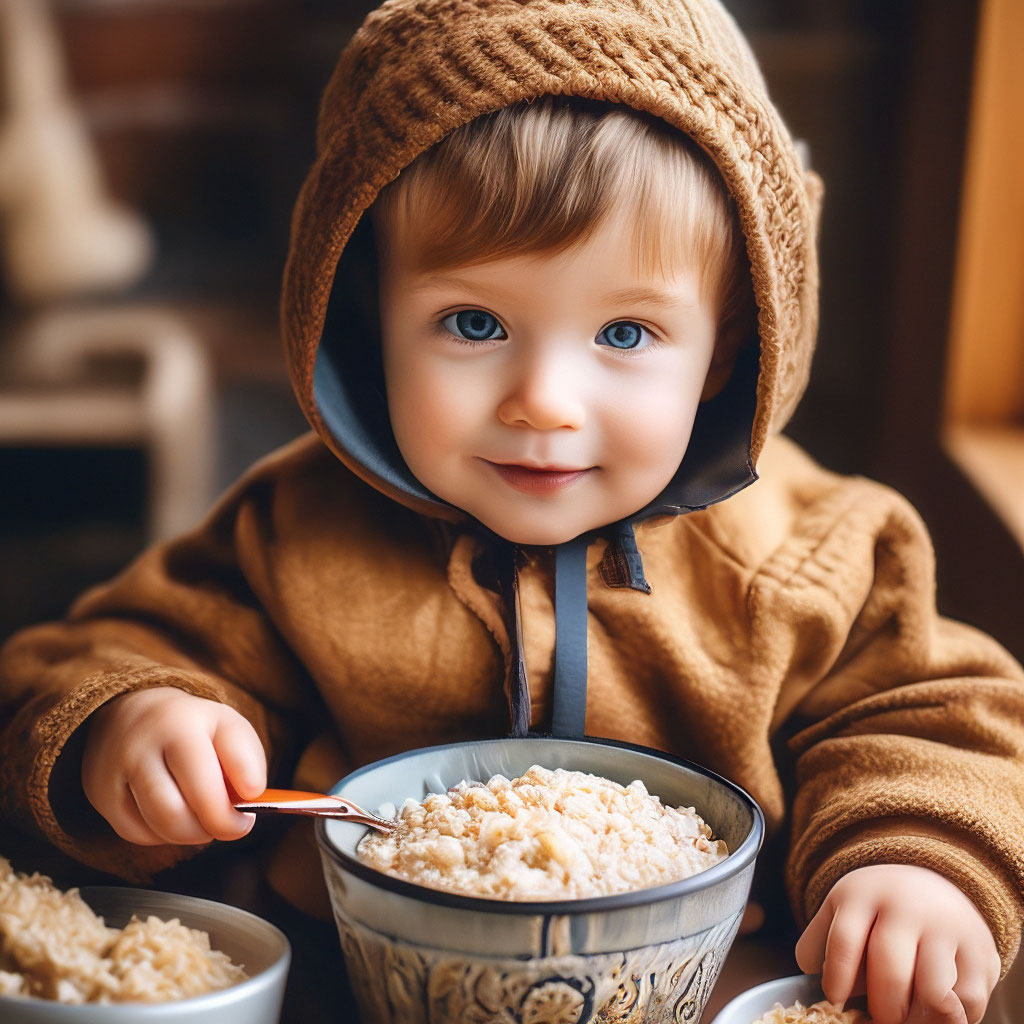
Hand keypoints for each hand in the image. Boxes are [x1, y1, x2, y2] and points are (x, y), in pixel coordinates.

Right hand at [82, 686, 266, 845]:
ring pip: (156, 828)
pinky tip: (175, 815)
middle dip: (210, 829)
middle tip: (229, 825)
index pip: (205, 787)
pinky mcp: (99, 794)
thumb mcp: (226, 725)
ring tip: (205, 818)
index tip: (246, 818)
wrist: (132, 711)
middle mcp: (139, 747)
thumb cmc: (190, 725)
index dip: (228, 815)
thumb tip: (253, 794)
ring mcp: (114, 772)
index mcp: (178, 725)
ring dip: (190, 834)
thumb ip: (247, 758)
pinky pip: (136, 834)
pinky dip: (163, 835)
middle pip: (176, 815)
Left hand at [795, 864, 1000, 1023]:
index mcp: (864, 895)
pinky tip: (935, 1007)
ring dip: (918, 1015)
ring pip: (931, 990)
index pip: (844, 941)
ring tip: (908, 1014)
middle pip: (890, 971)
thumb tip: (809, 970)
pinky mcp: (980, 951)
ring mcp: (946, 928)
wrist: (934, 879)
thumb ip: (819, 938)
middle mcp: (907, 907)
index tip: (836, 999)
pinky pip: (968, 1000)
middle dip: (882, 1007)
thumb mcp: (843, 908)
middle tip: (880, 1017)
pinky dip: (950, 1015)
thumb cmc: (879, 907)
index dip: (837, 977)